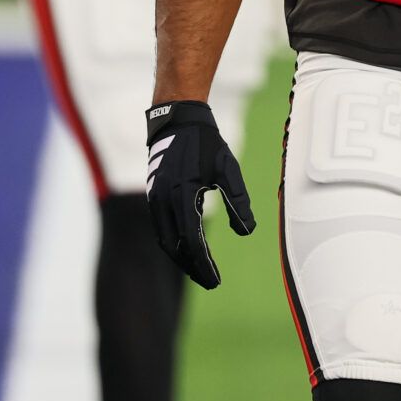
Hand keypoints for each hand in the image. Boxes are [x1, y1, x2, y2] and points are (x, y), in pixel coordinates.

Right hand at [146, 100, 254, 288]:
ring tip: (200, 268)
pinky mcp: (154, 195)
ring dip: (181, 256)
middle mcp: (163, 200)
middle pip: (174, 247)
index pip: (192, 241)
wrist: (178, 119)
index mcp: (182, 194)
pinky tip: (189, 246)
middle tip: (210, 281)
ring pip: (165, 239)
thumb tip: (247, 231)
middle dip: (191, 267)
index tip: (215, 281)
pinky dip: (174, 241)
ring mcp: (155, 198)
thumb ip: (238, 201)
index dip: (204, 264)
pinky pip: (162, 226)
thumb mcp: (228, 170)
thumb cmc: (206, 143)